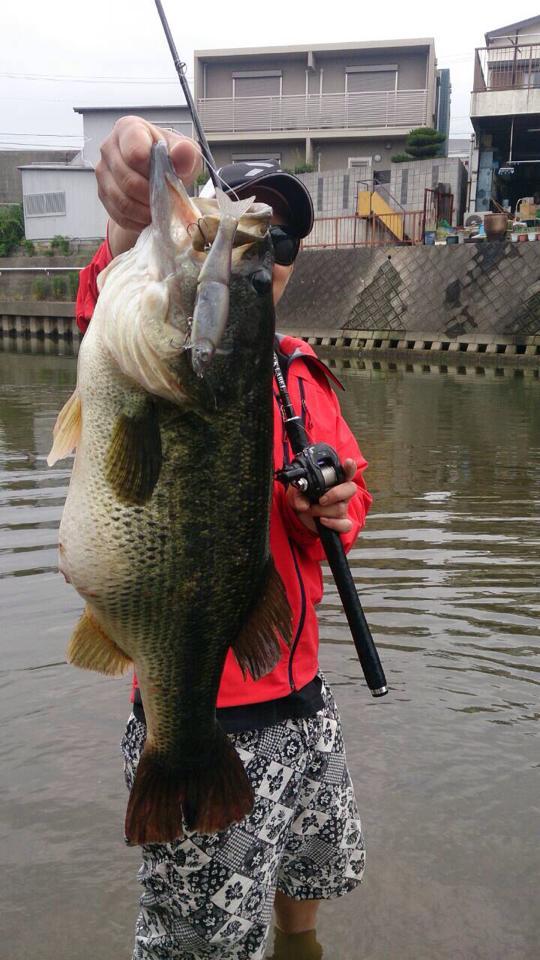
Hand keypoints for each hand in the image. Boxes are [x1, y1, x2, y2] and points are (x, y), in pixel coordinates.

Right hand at [96, 116, 201, 252]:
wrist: (158, 178)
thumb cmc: (171, 160)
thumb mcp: (186, 154)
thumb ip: (186, 153)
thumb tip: (182, 153)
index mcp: (128, 129)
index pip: (134, 152)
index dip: (151, 171)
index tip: (164, 177)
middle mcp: (109, 147)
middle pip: (128, 180)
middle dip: (151, 196)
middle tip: (166, 200)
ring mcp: (103, 171)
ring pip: (121, 200)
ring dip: (144, 211)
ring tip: (159, 210)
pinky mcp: (102, 193)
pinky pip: (118, 213)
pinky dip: (136, 220)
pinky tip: (148, 216)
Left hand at [286, 458, 357, 533]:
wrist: (300, 516)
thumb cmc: (302, 499)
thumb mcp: (295, 492)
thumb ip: (297, 494)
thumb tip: (304, 504)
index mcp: (334, 481)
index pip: (345, 472)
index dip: (350, 468)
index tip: (349, 463)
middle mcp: (341, 494)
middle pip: (350, 489)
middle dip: (335, 494)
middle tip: (321, 499)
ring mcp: (342, 508)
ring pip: (340, 508)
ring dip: (321, 510)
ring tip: (310, 509)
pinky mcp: (341, 522)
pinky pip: (345, 525)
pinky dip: (332, 523)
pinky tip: (322, 521)